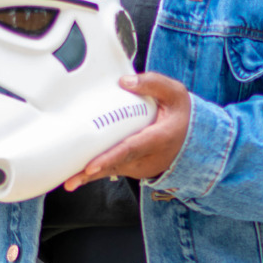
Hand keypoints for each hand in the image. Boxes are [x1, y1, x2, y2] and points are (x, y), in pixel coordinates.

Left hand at [63, 73, 190, 188]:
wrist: (193, 139)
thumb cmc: (181, 115)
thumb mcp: (175, 93)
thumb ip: (152, 83)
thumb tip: (124, 82)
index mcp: (159, 138)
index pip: (131, 149)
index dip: (111, 157)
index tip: (91, 166)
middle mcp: (149, 158)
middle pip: (116, 165)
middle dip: (92, 173)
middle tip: (70, 180)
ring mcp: (141, 167)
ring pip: (112, 170)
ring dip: (89, 176)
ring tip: (68, 180)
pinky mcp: (134, 169)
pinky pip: (113, 170)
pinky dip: (95, 173)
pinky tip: (76, 176)